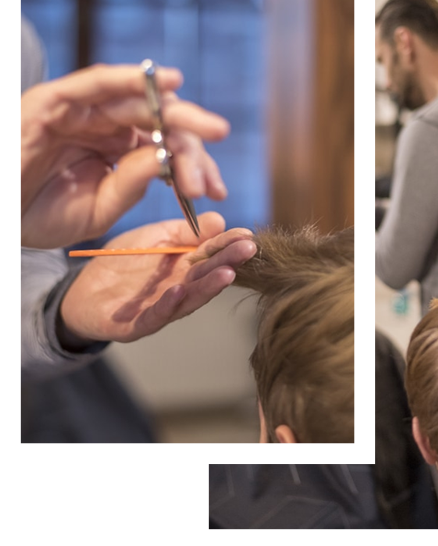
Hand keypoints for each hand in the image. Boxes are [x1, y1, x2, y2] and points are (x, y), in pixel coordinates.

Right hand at [21, 63, 229, 247]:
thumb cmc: (41, 213)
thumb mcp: (99, 208)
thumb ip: (132, 183)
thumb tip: (167, 157)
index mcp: (120, 149)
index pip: (168, 148)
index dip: (194, 166)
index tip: (217, 192)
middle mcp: (107, 125)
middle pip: (162, 121)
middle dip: (194, 136)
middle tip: (221, 144)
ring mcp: (84, 111)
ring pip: (139, 101)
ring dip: (176, 109)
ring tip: (210, 125)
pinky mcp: (58, 100)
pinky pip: (97, 83)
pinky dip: (131, 78)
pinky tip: (167, 81)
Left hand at [59, 212, 256, 343]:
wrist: (83, 292)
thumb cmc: (124, 262)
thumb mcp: (155, 237)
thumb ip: (185, 231)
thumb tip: (220, 220)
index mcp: (186, 266)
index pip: (213, 253)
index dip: (230, 244)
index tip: (248, 234)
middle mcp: (180, 287)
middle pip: (207, 275)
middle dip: (228, 262)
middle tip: (247, 250)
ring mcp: (160, 308)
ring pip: (189, 299)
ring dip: (208, 288)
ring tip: (225, 274)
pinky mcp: (134, 325)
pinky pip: (154, 316)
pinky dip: (167, 305)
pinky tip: (178, 290)